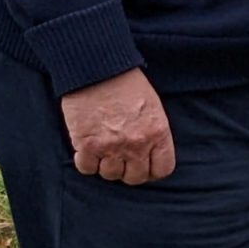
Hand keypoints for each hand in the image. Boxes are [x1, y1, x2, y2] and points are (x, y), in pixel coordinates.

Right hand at [61, 68, 175, 184]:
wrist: (96, 69)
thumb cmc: (126, 84)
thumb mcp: (153, 107)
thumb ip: (154, 134)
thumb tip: (150, 155)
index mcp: (158, 133)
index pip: (162, 169)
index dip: (151, 170)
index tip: (143, 164)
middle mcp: (137, 144)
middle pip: (135, 177)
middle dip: (128, 170)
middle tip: (120, 158)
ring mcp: (112, 146)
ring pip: (110, 175)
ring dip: (106, 166)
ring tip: (103, 150)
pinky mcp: (87, 145)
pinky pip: (87, 168)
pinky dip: (86, 162)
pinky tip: (87, 150)